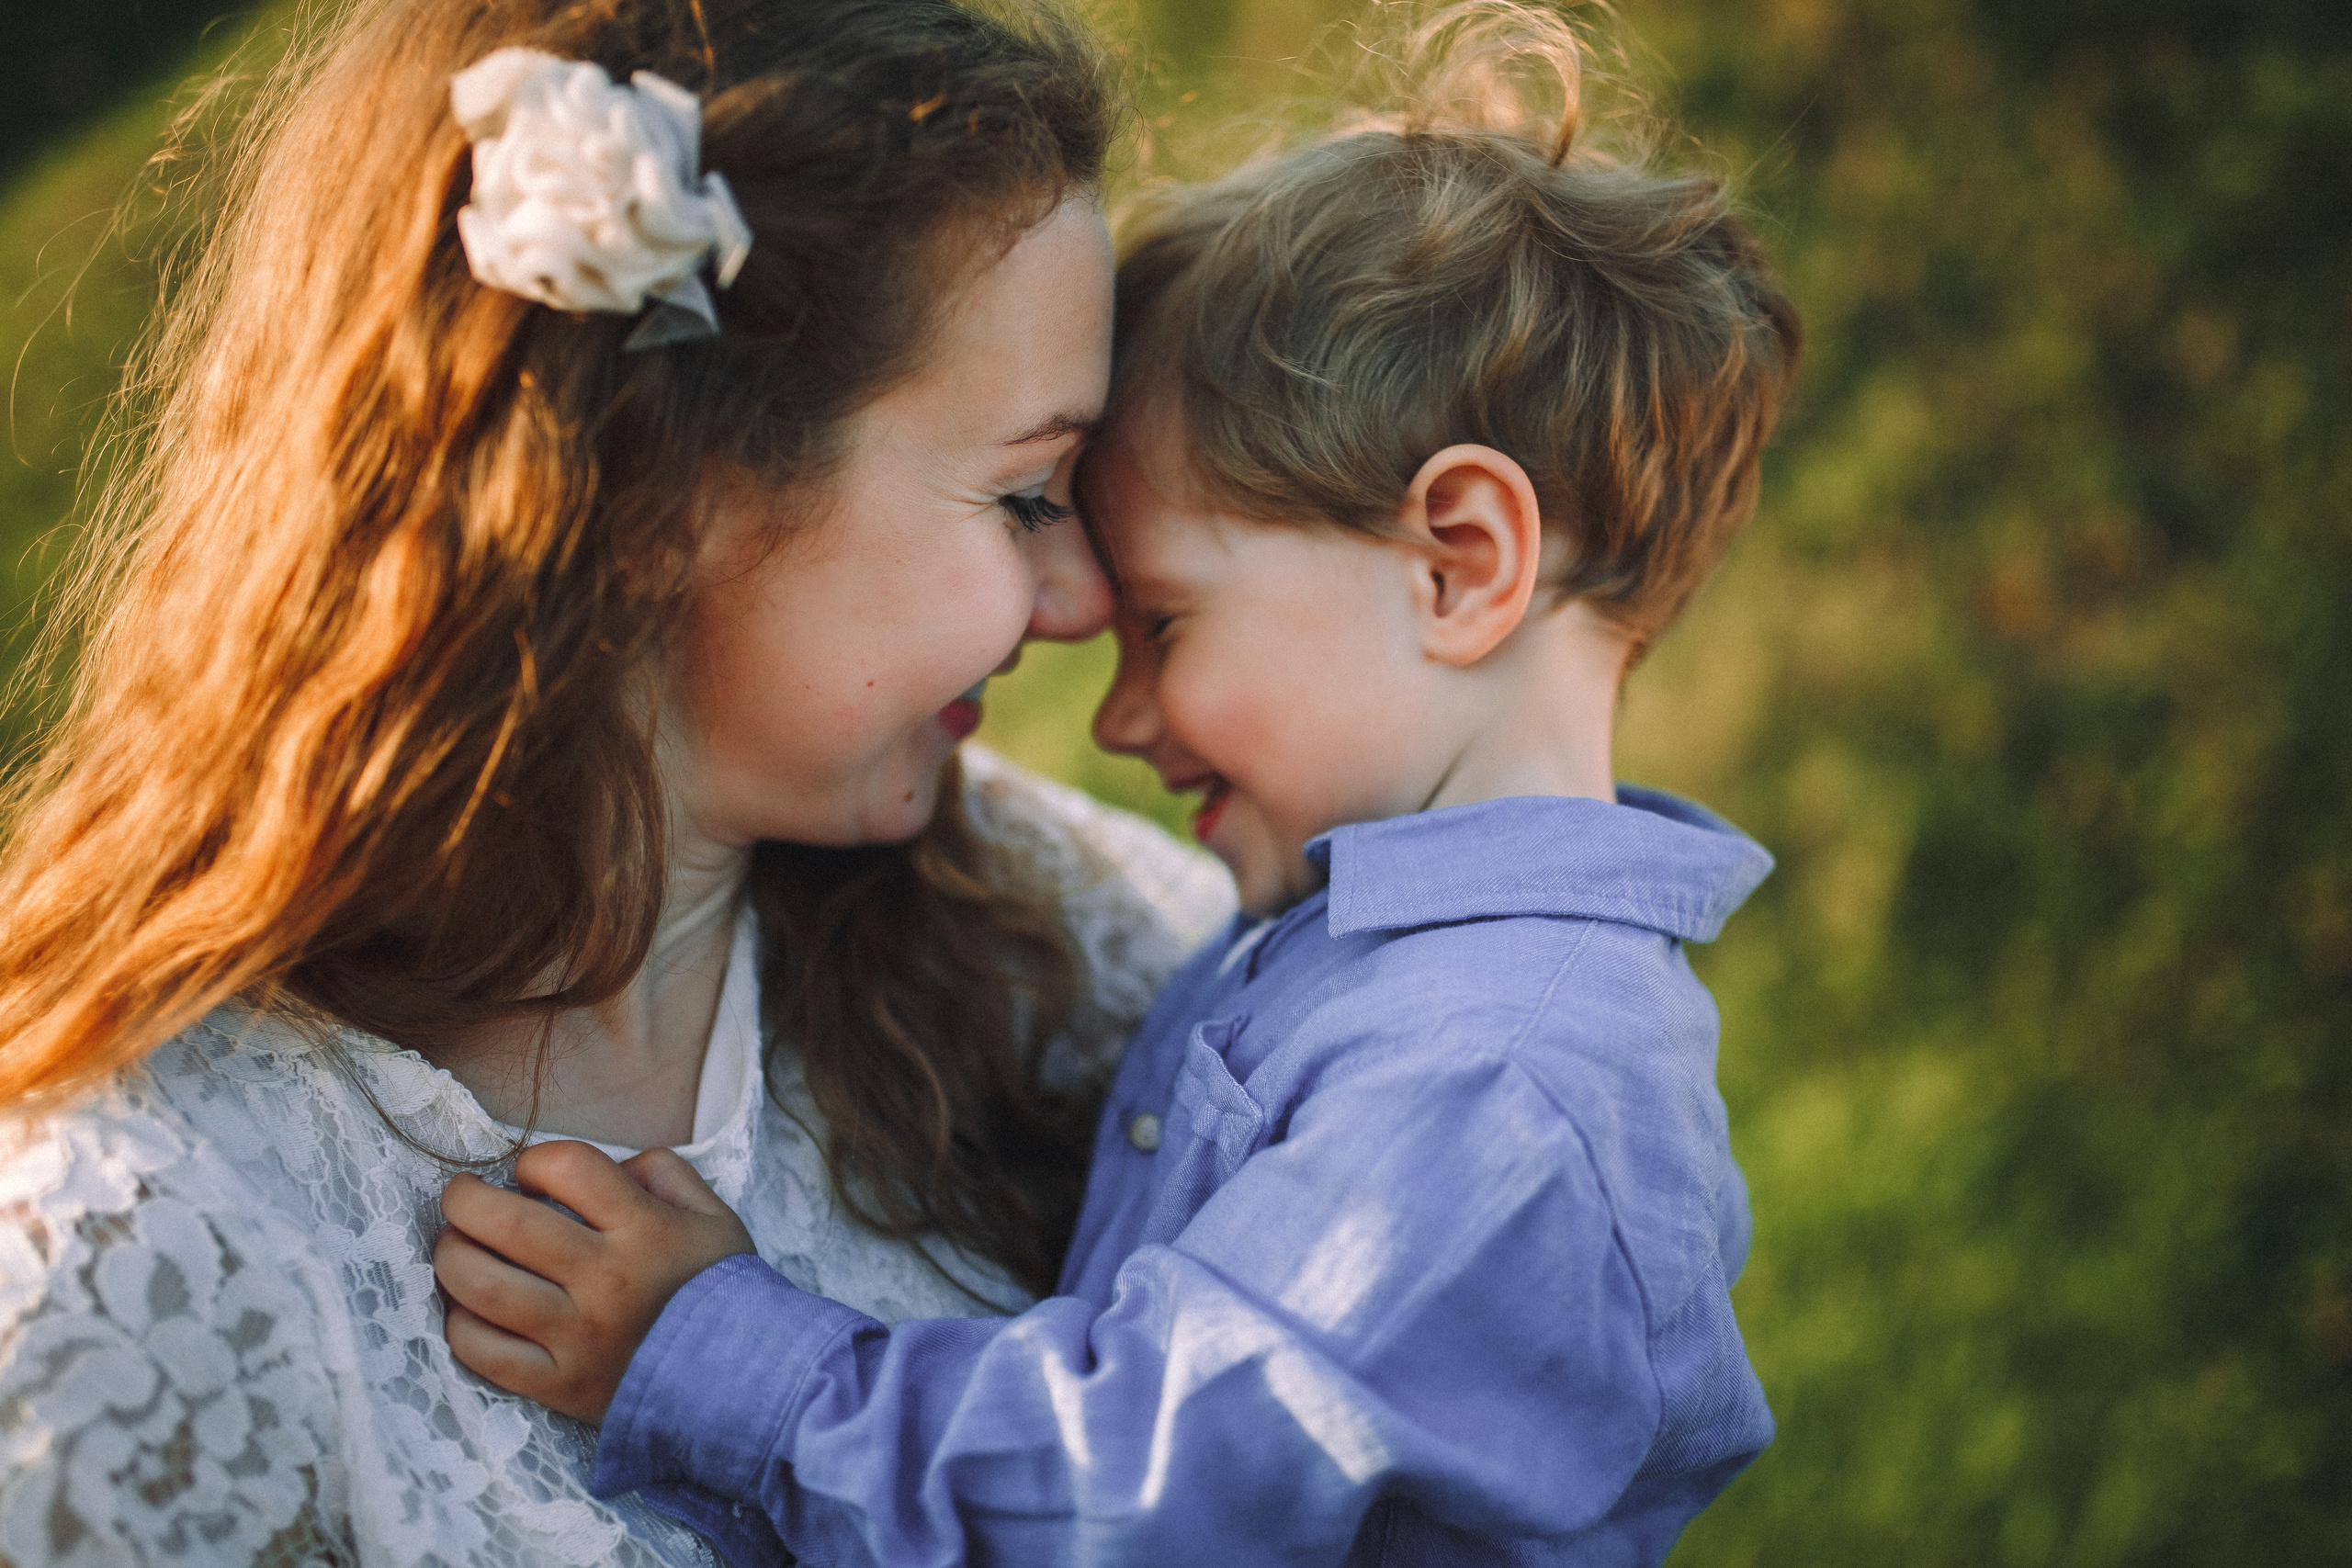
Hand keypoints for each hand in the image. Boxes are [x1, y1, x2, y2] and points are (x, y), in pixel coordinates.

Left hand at [435, 1140, 755, 1422]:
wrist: (744, 1383)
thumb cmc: (720, 1291)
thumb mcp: (712, 1215)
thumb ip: (662, 1172)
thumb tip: (607, 1167)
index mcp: (645, 1229)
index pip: (567, 1167)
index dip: (535, 1160)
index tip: (530, 1173)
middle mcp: (606, 1279)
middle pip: (506, 1224)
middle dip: (465, 1199)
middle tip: (461, 1197)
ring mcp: (578, 1337)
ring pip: (481, 1287)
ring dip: (450, 1257)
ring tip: (454, 1247)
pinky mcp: (560, 1385)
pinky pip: (484, 1352)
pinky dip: (460, 1323)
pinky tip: (469, 1308)